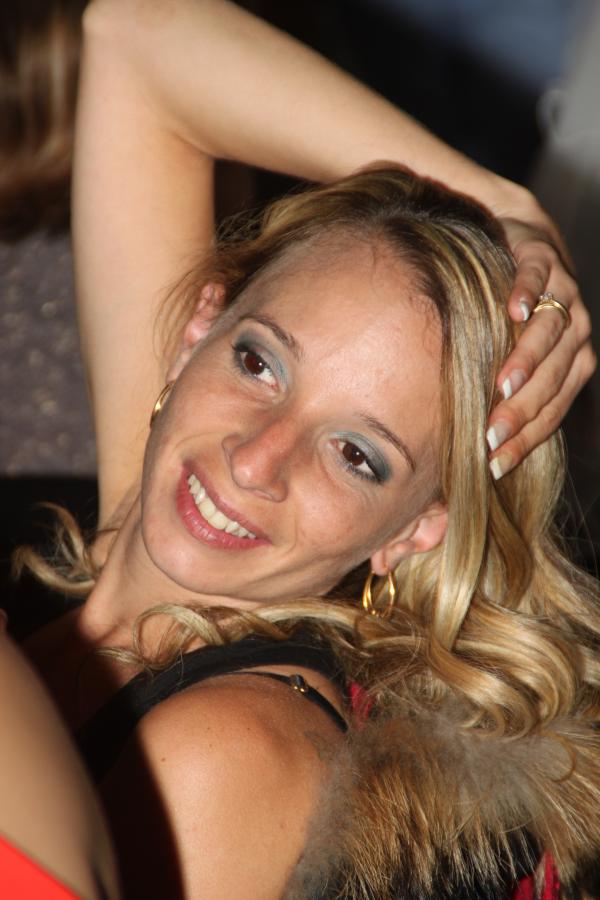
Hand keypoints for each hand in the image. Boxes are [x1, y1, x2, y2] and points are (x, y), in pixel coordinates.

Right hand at [485, 216, 595, 478]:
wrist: (522, 249)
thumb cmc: (511, 319)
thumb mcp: (514, 359)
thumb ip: (507, 394)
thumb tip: (479, 452)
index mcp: (573, 365)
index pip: (551, 411)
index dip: (525, 440)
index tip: (495, 464)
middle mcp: (575, 333)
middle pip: (551, 379)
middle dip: (520, 410)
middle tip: (491, 436)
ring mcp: (562, 295)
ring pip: (548, 332)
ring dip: (527, 360)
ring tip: (503, 385)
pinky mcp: (542, 260)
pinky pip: (535, 279)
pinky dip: (526, 295)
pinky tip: (511, 311)